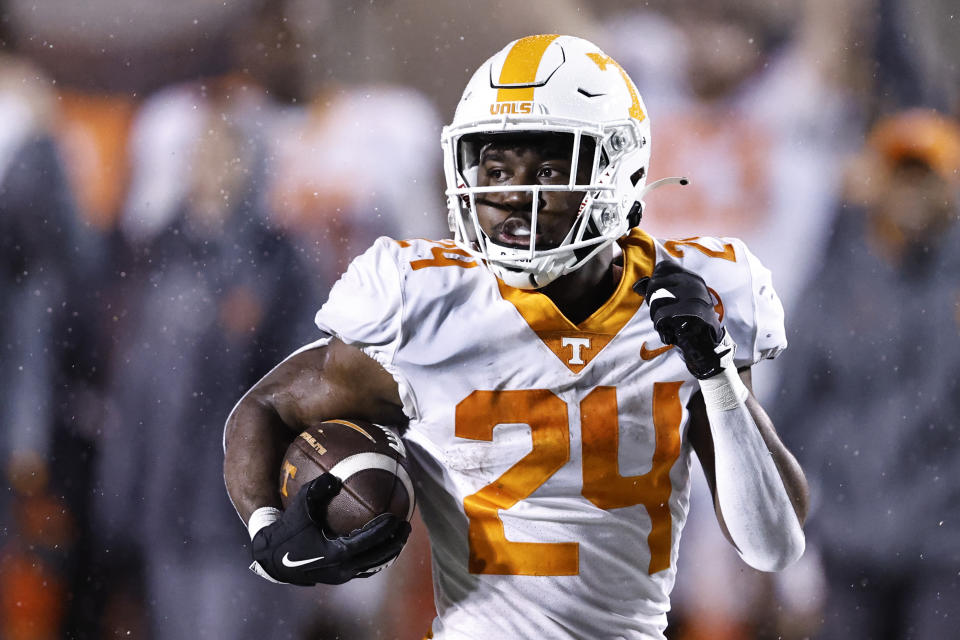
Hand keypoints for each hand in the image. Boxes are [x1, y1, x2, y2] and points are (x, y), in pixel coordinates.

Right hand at [251, 473, 410, 585]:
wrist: (272, 558)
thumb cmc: (288, 530)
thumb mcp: (301, 505)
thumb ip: (318, 488)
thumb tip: (335, 476)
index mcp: (336, 553)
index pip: (369, 541)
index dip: (385, 530)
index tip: (397, 516)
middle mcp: (342, 569)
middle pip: (379, 557)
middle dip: (396, 541)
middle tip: (406, 524)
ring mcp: (342, 576)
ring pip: (375, 566)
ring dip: (390, 551)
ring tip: (400, 535)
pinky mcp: (340, 577)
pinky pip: (366, 569)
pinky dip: (378, 557)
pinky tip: (383, 544)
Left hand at [633, 261, 728, 378]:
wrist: (708, 345)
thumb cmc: (689, 322)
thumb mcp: (678, 301)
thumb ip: (660, 291)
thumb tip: (638, 285)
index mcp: (692, 278)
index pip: (663, 267)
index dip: (655, 282)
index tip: (660, 297)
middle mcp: (694, 284)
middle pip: (655, 283)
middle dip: (651, 302)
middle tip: (661, 315)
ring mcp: (693, 297)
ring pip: (656, 300)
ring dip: (655, 317)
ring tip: (667, 324)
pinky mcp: (690, 312)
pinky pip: (660, 316)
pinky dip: (660, 327)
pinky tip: (669, 332)